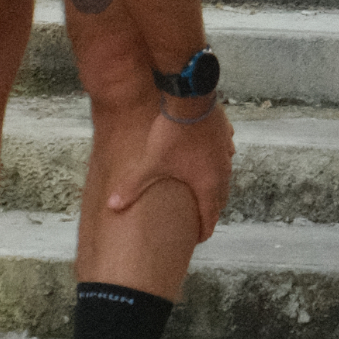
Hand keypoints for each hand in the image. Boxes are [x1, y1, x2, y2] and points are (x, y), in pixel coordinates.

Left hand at [107, 100, 234, 241]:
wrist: (190, 100)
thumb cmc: (173, 135)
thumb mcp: (150, 163)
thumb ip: (133, 186)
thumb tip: (112, 206)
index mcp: (207, 184)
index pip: (210, 216)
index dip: (204, 230)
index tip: (198, 238)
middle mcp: (222, 172)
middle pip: (220, 199)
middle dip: (210, 210)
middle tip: (200, 218)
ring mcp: (226, 152)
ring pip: (225, 177)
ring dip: (215, 186)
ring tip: (204, 190)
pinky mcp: (225, 135)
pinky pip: (225, 155)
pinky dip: (217, 162)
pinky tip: (209, 157)